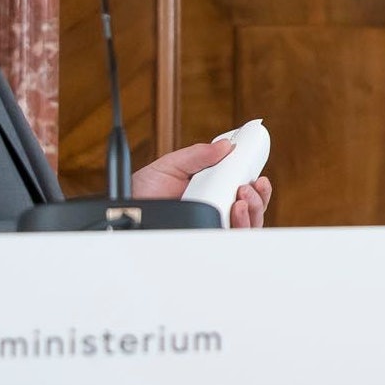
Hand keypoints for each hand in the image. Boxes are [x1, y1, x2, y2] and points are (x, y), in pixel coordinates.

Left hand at [133, 141, 273, 227]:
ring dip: (254, 208)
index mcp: (210, 188)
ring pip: (249, 222)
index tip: (258, 170)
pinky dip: (243, 223)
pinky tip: (236, 210)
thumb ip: (197, 155)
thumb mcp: (170, 166)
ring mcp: (212, 226)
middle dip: (258, 194)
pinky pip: (235, 237)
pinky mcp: (208, 239)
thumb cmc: (143, 191)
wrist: (126, 212)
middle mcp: (215, 209)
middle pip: (251, 206)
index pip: (241, 185)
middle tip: (252, 184)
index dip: (255, 179)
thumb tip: (225, 145)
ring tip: (243, 196)